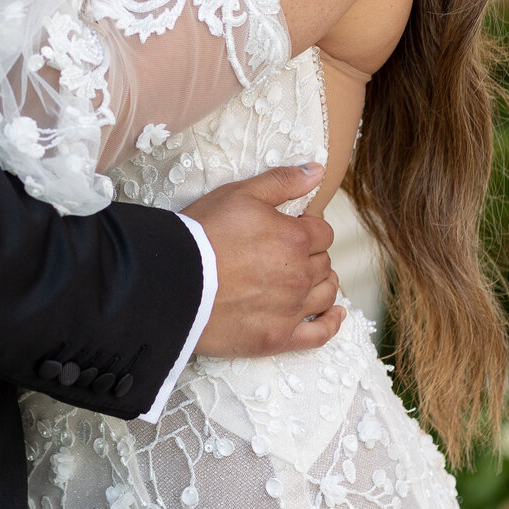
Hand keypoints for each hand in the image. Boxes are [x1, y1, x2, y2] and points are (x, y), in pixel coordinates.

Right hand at [185, 162, 343, 357]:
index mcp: (294, 238)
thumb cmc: (203, 234)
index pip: (323, 232)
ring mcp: (291, 309)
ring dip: (323, 283)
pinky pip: (319, 334)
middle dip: (312, 255)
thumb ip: (282, 181)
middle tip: (287, 254)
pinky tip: (334, 313)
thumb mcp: (240, 194)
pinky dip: (331, 323)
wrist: (173, 282)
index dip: (309, 228)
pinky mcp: (279, 337)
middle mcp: (300, 275)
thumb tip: (318, 171)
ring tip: (311, 279)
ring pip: (326, 293)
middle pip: (324, 262)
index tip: (292, 230)